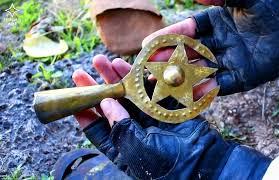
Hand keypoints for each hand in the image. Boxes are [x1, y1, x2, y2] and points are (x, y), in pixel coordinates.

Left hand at [72, 55, 270, 178]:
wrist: (202, 160)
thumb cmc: (165, 164)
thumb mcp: (137, 150)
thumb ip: (120, 127)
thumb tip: (106, 104)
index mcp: (120, 145)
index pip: (95, 126)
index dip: (83, 109)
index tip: (74, 93)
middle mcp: (131, 129)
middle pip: (109, 105)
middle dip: (98, 86)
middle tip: (86, 69)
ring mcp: (146, 117)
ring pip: (127, 94)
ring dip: (117, 78)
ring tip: (105, 61)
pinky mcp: (162, 107)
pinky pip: (148, 90)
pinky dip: (139, 79)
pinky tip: (130, 66)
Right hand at [143, 0, 278, 94]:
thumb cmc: (278, 4)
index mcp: (216, 21)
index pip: (186, 30)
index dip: (167, 36)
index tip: (147, 43)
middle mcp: (219, 42)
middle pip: (187, 53)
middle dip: (166, 60)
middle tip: (146, 68)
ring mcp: (230, 60)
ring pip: (200, 70)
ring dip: (180, 78)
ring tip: (160, 85)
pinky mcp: (243, 77)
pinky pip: (221, 85)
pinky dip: (205, 90)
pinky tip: (189, 93)